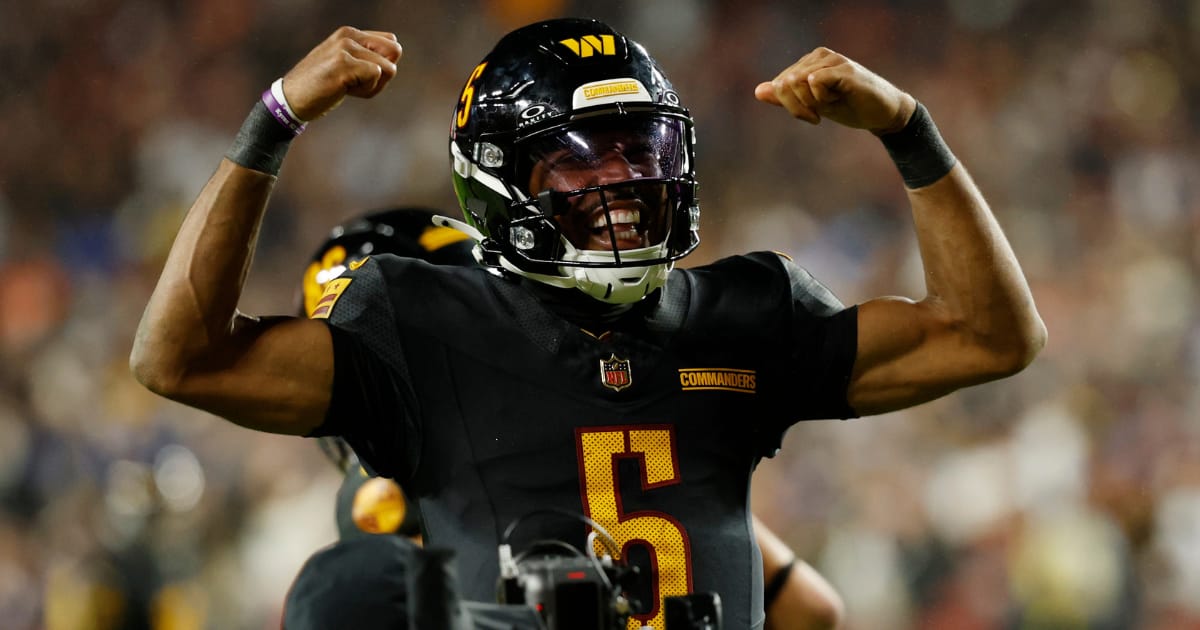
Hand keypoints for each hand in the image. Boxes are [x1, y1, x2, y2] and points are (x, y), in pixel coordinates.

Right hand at [279, 26, 402, 121]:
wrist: (291, 100)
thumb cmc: (320, 87)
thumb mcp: (344, 66)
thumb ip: (366, 59)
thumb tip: (394, 60)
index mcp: (349, 33)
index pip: (391, 42)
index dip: (384, 64)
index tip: (360, 75)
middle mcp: (348, 36)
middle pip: (395, 52)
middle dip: (384, 74)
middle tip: (358, 82)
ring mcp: (345, 48)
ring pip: (389, 68)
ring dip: (373, 86)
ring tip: (348, 87)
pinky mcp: (344, 64)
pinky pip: (377, 76)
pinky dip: (367, 91)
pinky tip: (345, 91)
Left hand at [754, 47, 915, 134]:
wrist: (881, 113)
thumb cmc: (848, 107)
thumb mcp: (812, 105)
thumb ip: (786, 98)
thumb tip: (758, 91)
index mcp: (809, 62)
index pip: (779, 83)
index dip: (789, 105)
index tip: (809, 116)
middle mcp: (819, 56)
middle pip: (784, 83)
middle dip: (796, 107)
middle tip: (816, 116)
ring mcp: (833, 60)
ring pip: (797, 82)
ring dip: (810, 104)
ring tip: (828, 107)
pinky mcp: (845, 70)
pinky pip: (815, 82)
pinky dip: (821, 99)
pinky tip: (837, 101)